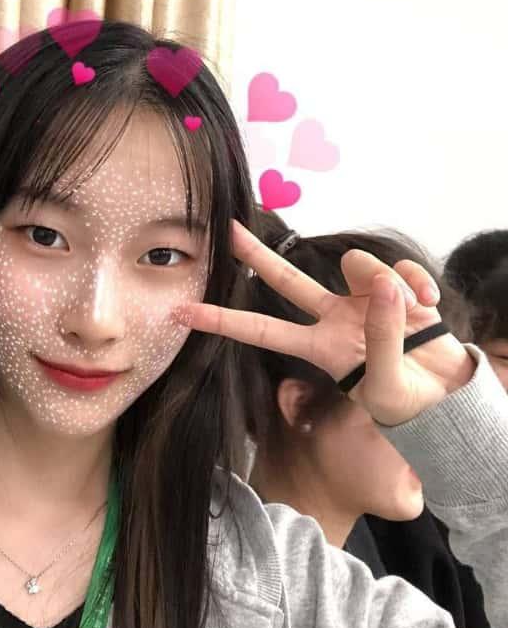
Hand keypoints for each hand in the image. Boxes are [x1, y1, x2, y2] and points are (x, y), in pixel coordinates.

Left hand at [172, 219, 474, 425]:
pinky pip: (398, 268)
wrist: (447, 393)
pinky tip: (430, 304)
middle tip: (225, 228)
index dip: (222, 321)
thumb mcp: (387, 384)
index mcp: (320, 347)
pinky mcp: (394, 286)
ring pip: (356, 266)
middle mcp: (333, 317)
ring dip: (385, 282)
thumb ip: (383, 336)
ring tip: (414, 314)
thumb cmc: (407, 399)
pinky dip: (416, 282)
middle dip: (255, 254)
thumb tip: (385, 288)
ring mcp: (362, 299)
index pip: (261, 331)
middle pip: (286, 278)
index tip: (181, 311)